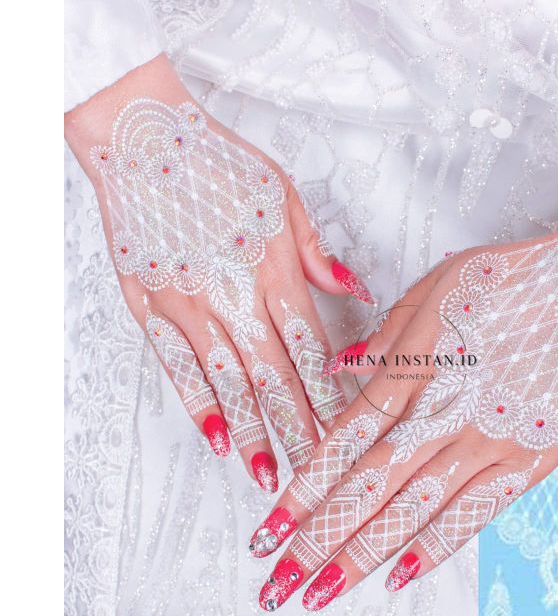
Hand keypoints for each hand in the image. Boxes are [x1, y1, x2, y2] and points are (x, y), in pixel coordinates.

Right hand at [65, 55, 372, 489]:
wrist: (143, 138)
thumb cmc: (219, 164)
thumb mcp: (286, 199)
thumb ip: (318, 255)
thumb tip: (357, 290)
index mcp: (274, 273)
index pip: (311, 353)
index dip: (332, 398)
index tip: (350, 433)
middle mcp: (235, 299)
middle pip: (278, 380)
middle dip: (301, 433)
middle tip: (320, 477)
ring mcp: (191, 308)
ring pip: (231, 385)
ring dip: (254, 436)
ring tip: (272, 477)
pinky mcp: (153, 309)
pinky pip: (179, 369)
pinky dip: (199, 407)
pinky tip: (218, 440)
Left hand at [250, 186, 557, 609]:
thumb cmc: (520, 279)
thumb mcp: (440, 286)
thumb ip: (390, 336)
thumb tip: (344, 367)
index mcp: (415, 370)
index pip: (343, 444)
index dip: (302, 493)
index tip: (267, 532)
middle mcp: (443, 416)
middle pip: (366, 489)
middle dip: (316, 542)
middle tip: (276, 587)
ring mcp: (488, 444)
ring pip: (411, 512)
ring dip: (361, 557)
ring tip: (320, 596)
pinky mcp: (532, 462)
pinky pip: (474, 514)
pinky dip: (435, 547)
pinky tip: (400, 578)